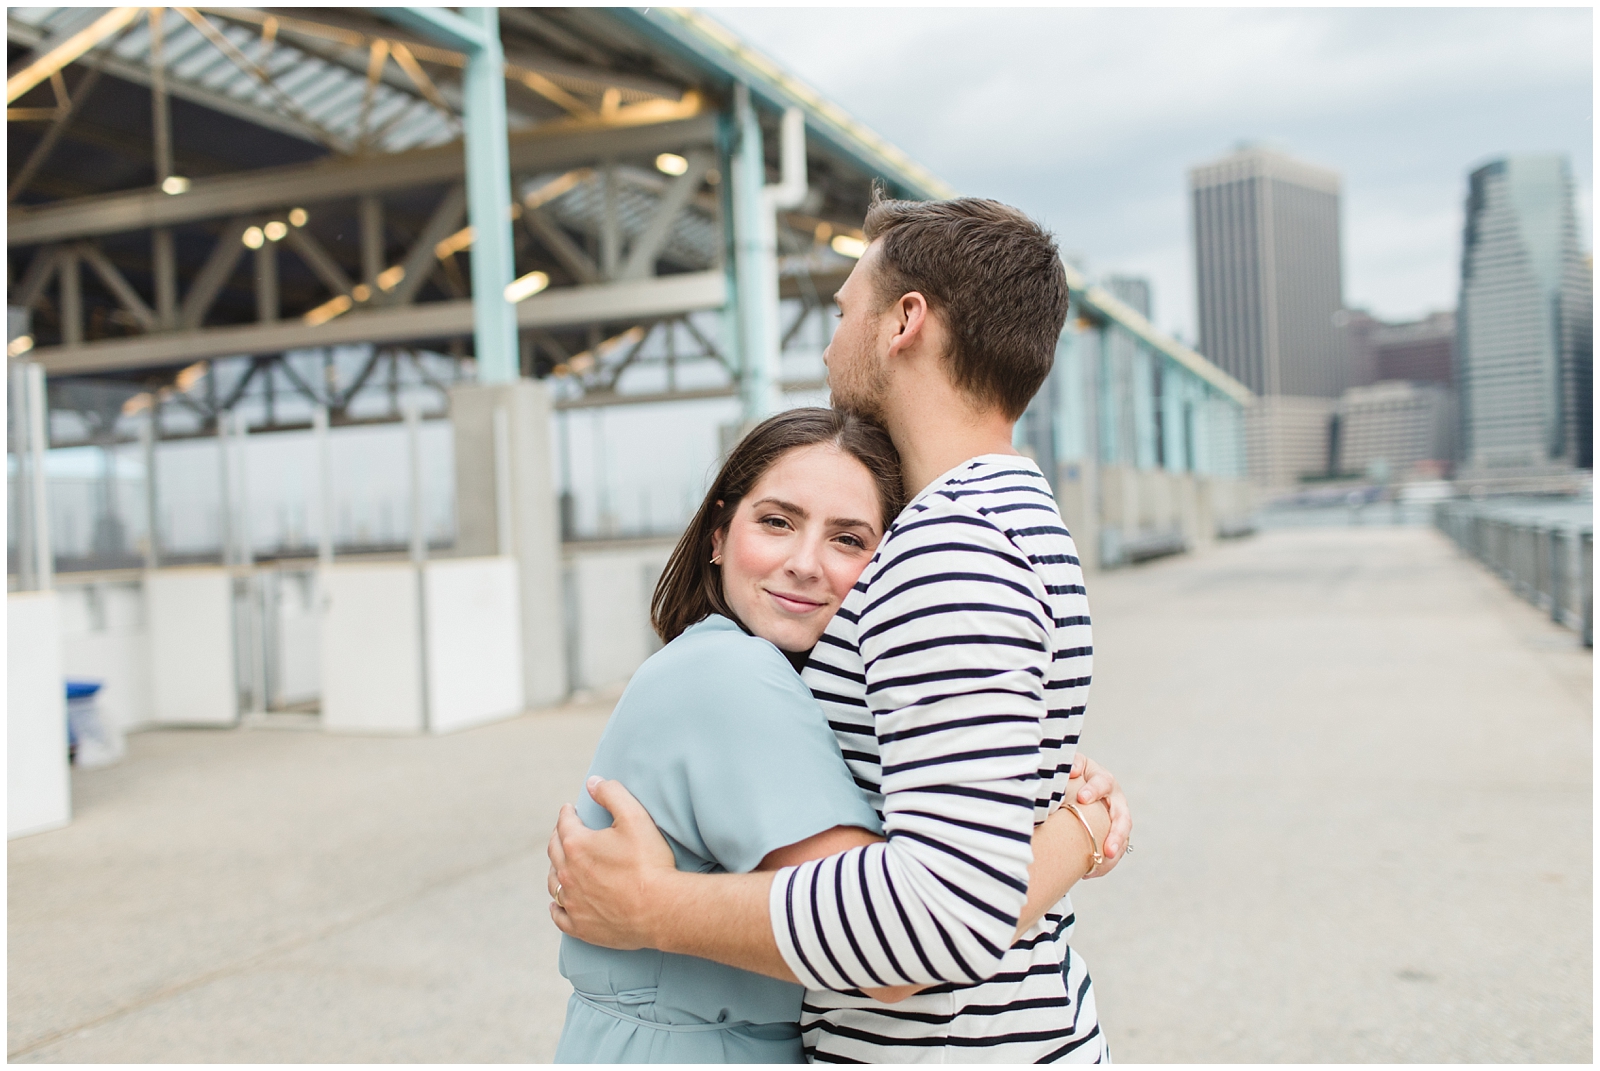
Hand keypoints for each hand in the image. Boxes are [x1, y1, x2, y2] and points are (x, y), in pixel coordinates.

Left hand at [547, 776, 677, 948]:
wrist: (661, 909)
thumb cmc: (649, 862)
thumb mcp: (635, 817)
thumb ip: (612, 794)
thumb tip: (592, 782)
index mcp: (577, 846)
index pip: (565, 823)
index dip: (567, 813)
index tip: (569, 809)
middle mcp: (567, 874)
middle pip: (554, 851)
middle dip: (558, 837)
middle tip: (563, 832)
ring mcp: (572, 902)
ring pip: (553, 882)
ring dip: (555, 869)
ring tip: (559, 864)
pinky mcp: (580, 926)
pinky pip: (559, 915)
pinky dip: (555, 906)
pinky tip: (556, 903)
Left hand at [1069, 753, 1130, 877]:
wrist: (1075, 787)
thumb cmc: (1071, 774)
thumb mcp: (1071, 765)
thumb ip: (1071, 764)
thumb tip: (1072, 771)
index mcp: (1104, 780)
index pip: (1103, 783)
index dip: (1094, 790)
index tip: (1082, 798)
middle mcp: (1115, 801)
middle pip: (1122, 817)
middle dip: (1116, 834)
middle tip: (1108, 849)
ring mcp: (1117, 820)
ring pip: (1122, 838)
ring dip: (1114, 853)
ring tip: (1101, 865)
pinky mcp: (1113, 835)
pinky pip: (1114, 852)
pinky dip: (1104, 864)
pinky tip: (1088, 873)